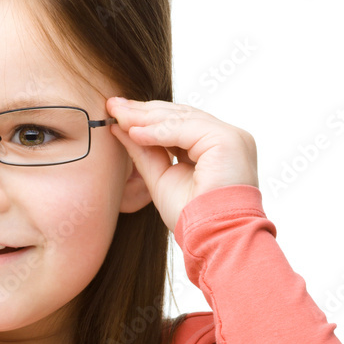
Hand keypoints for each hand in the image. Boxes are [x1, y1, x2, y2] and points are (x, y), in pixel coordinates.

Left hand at [107, 98, 258, 231]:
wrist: (212, 239)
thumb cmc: (191, 219)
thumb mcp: (160, 178)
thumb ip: (144, 152)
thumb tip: (120, 128)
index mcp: (214, 148)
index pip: (178, 124)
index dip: (147, 118)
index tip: (118, 113)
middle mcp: (226, 139)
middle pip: (179, 116)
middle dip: (143, 111)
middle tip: (114, 104)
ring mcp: (230, 137)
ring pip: (182, 118)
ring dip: (146, 117)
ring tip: (118, 115)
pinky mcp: (227, 140)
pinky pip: (186, 128)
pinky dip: (158, 130)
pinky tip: (134, 131)